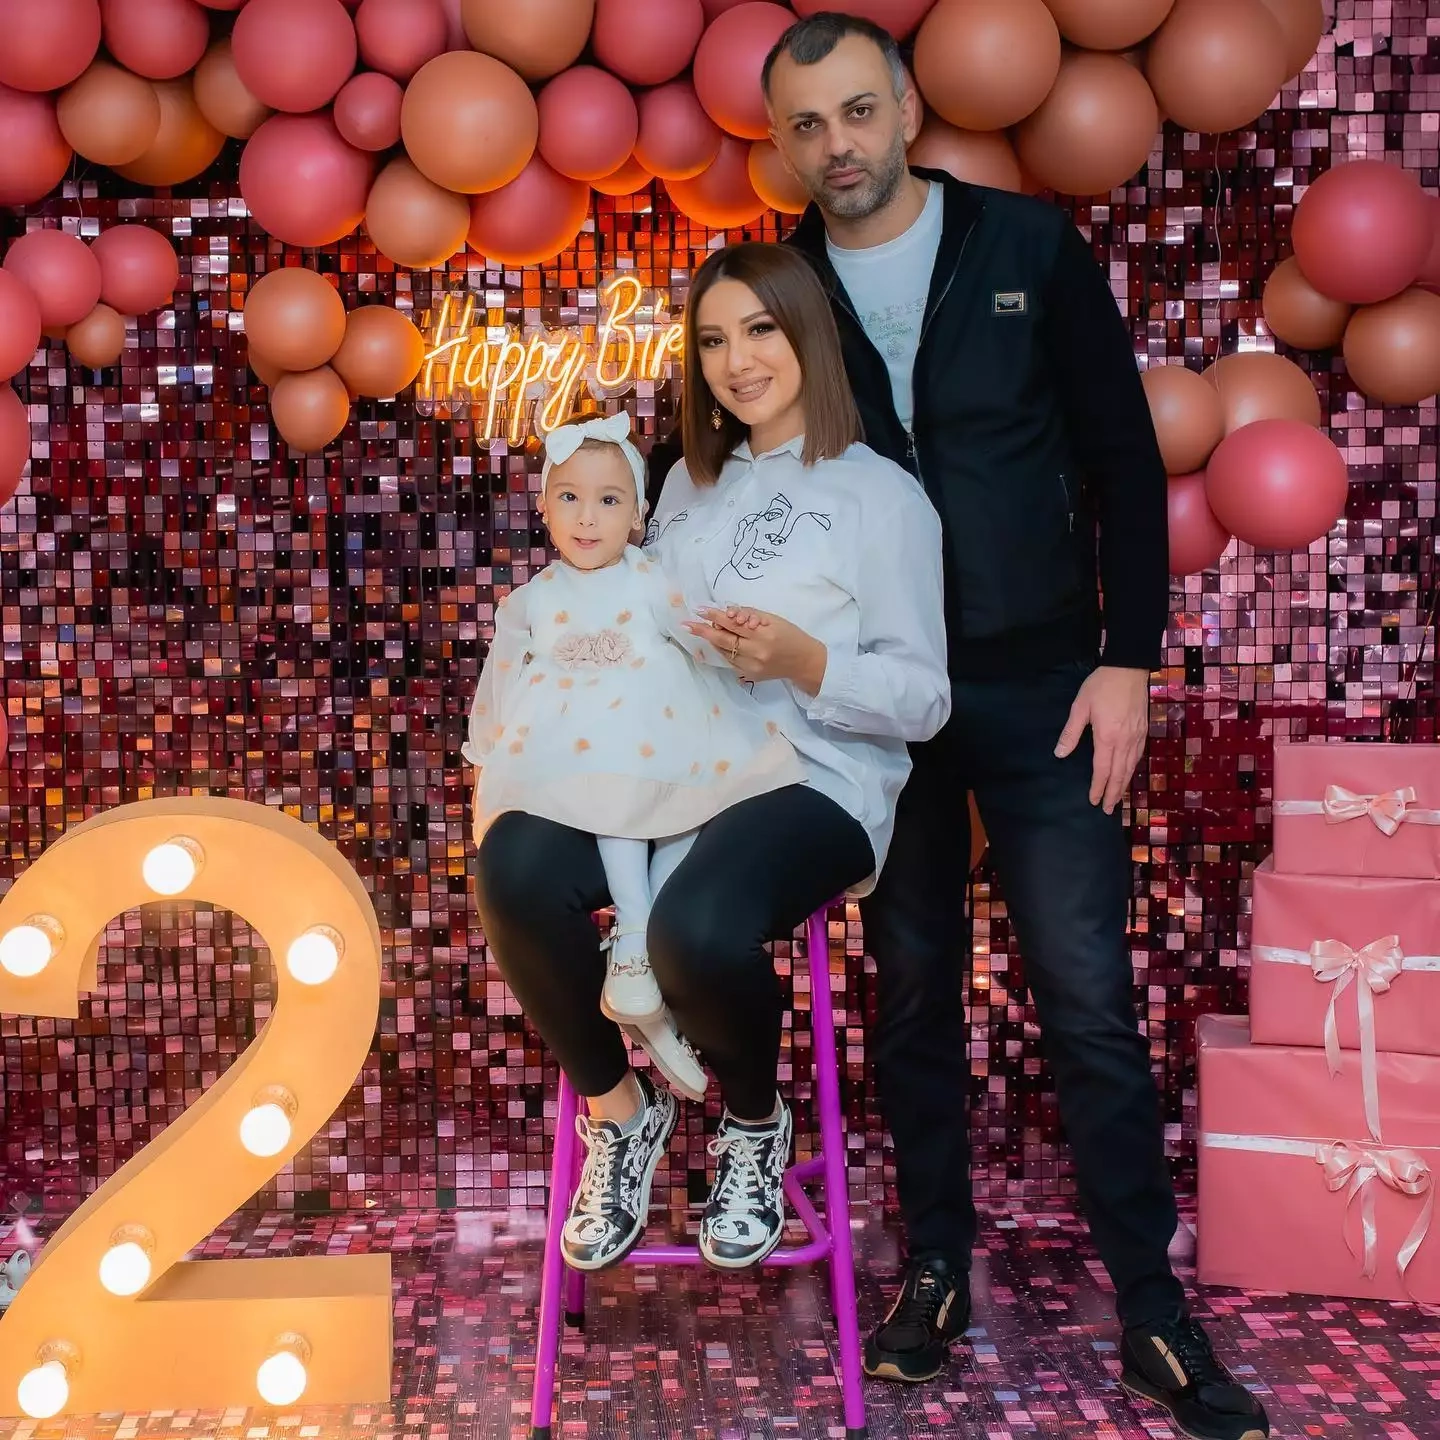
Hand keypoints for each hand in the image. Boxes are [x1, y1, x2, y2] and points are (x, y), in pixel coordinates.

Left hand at [684, 605, 827, 693]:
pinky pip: (730, 661)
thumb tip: (726, 615)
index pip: (733, 623)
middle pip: (723, 639)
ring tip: (703, 630)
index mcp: (764, 634)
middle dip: (703, 631)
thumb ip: (749, 616)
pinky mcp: (750, 675)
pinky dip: (723, 650)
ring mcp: (751, 667)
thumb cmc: (791, 636)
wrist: (804, 662)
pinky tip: (719, 643)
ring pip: (724, 652)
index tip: (700, 610)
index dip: (715, 616)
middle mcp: (756, 652)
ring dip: (712, 640)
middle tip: (687, 624)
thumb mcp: (773, 619)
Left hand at [1054, 665, 1149, 812]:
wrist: (1128, 667)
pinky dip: (1132, 770)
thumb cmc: (1100, 686)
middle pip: (1119, 774)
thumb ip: (1071, 732)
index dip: (1097, 787)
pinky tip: (1128, 774)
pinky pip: (1138, 756)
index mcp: (1107, 737)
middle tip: (1107, 810)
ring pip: (1131, 767)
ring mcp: (1137, 736)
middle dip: (1112, 794)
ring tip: (1117, 799)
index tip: (1093, 801)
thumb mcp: (1080, 707)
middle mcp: (1125, 741)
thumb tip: (1060, 754)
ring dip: (1123, 785)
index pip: (1102, 770)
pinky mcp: (1143, 730)